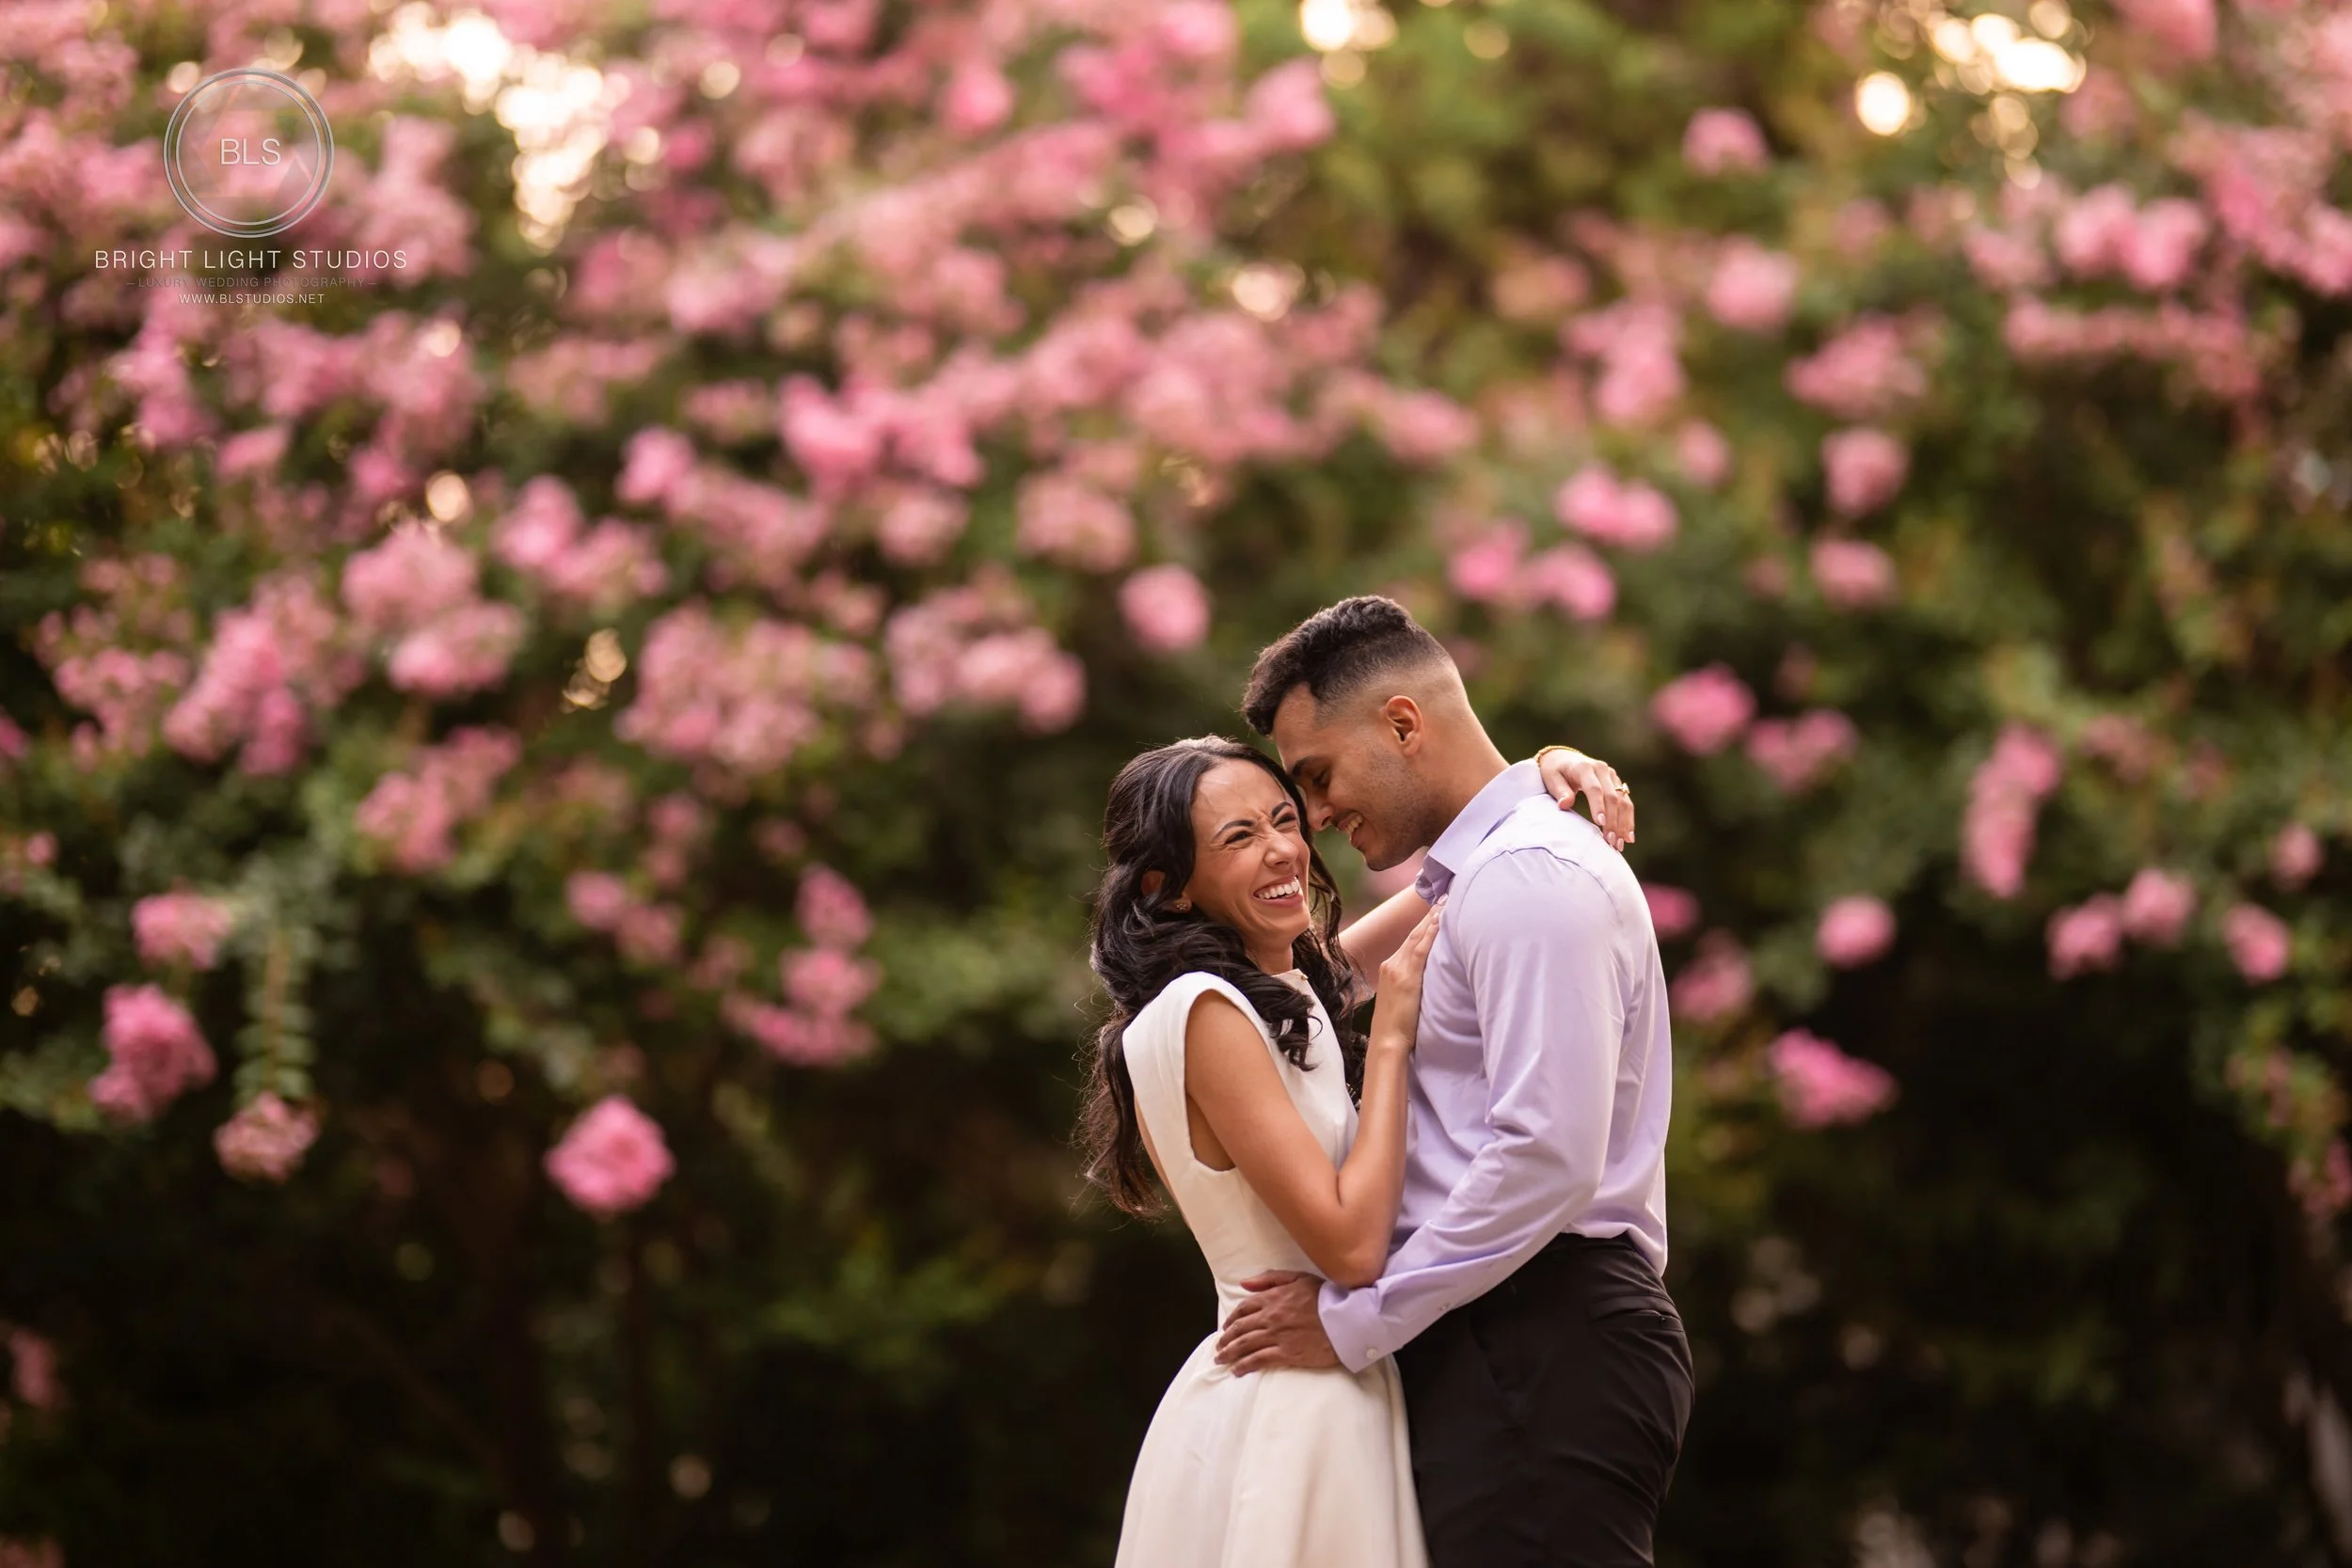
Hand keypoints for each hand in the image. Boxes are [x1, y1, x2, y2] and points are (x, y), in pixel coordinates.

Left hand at [1215, 1271, 1340, 1375]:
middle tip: (1219, 1346)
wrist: (1346, 1319)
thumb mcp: (1298, 1278)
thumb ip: (1270, 1279)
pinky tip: (1237, 1370)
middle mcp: (1270, 1317)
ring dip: (1229, 1353)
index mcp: (1273, 1298)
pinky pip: (1259, 1360)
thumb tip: (1244, 1283)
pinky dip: (1244, 1365)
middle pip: (1240, 1328)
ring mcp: (1277, 1336)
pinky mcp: (1286, 1354)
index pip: (1244, 1308)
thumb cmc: (1326, 1296)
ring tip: (1221, 1360)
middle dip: (1226, 1338)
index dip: (1232, 1318)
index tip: (1227, 1326)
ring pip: (1245, 1345)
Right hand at [1372, 898, 1442, 1051]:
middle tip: (1446, 897)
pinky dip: (1431, 934)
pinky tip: (1441, 922)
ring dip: (1433, 919)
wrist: (1388, 1041)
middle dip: (1430, 915)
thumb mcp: (1403, 999)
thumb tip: (1431, 977)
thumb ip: (1413, 983)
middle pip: (1414, 934)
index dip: (1424, 924)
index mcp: (1391, 968)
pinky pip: (1421, 950)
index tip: (1438, 909)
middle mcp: (1392, 964)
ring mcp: (1397, 969)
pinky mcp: (1405, 977)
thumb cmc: (1398, 1026)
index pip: (1411, 940)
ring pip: (1418, 938)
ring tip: (1447, 903)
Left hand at [1537, 746, 1634, 849]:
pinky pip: (1626, 802)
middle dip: (1613, 821)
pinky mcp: (1616, 783)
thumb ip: (1560, 791)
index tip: (1600, 823)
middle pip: (1612, 797)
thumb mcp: (1551, 779)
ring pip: (1623, 801)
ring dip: (1623, 823)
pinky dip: (1628, 819)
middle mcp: (1601, 769)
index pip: (1594, 788)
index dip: (1598, 805)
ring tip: (1620, 844)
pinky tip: (1629, 836)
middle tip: (1610, 841)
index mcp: (1584, 767)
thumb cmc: (1554, 771)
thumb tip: (1564, 805)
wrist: (1563, 758)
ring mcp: (1611, 775)